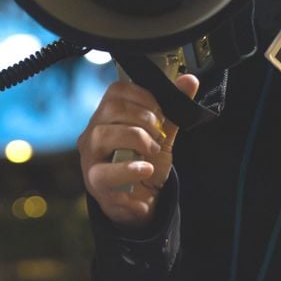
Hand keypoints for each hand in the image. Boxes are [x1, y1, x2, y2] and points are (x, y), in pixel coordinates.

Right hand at [76, 74, 197, 229]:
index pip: (116, 91)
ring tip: (152, 152)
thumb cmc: (146, 164)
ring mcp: (90, 156)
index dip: (143, 96)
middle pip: (110, 109)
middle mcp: (93, 132)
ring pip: (103, 135)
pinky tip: (146, 169)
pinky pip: (105, 171)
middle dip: (143, 119)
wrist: (143, 200)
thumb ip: (173, 110)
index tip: (160, 113)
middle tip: (158, 135)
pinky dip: (130, 169)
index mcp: (107, 117)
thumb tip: (189, 80)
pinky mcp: (94, 181)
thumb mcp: (162, 135)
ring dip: (137, 140)